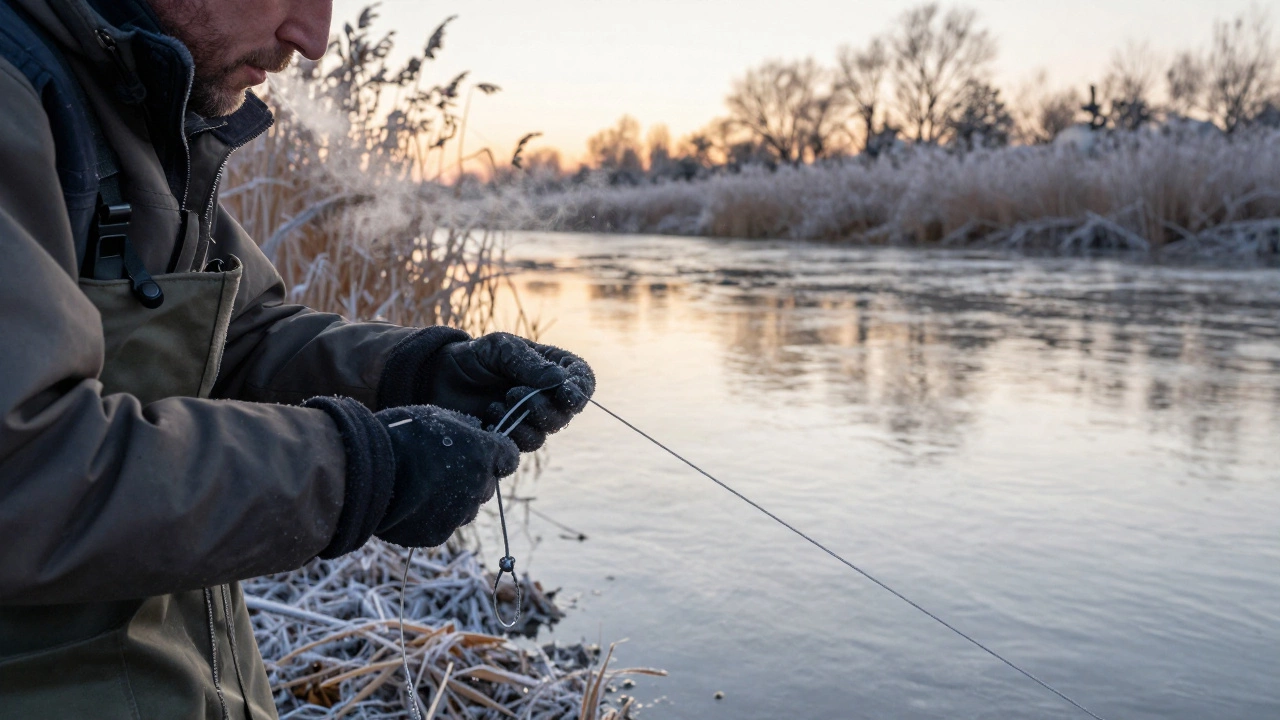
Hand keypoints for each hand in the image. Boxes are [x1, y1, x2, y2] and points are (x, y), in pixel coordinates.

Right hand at [375, 404, 518, 547]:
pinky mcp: (436, 535)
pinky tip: (411, 504)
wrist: (364, 472)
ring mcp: (458, 514)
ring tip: (423, 487)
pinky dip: (431, 517)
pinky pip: (442, 525)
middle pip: (486, 485)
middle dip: (472, 478)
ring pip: (466, 508)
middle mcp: (477, 487)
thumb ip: (462, 426)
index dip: (496, 454)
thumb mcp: (434, 416)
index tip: (482, 452)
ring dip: (454, 500)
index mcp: (482, 454)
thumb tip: (475, 430)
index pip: (509, 457)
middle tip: (443, 469)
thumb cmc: (398, 436)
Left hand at [421, 333, 595, 450]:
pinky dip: (509, 433)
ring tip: (498, 403)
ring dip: (523, 421)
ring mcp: (530, 420)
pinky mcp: (511, 438)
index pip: (583, 380)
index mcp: (553, 367)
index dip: (580, 390)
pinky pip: (523, 447)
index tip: (566, 394)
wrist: (439, 377)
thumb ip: (527, 362)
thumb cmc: (474, 356)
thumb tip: (558, 379)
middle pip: (565, 413)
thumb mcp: (500, 348)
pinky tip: (490, 416)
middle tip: (514, 393)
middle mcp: (547, 396)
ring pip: (545, 433)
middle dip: (543, 407)